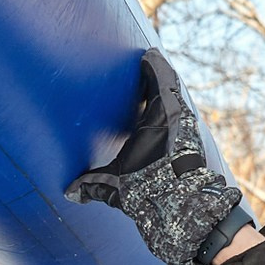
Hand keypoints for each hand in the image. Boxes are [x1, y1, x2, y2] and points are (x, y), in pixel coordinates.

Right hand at [63, 49, 247, 264]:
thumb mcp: (118, 183)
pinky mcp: (194, 144)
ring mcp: (189, 129)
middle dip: (157, 79)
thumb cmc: (150, 187)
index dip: (152, 64)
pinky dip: (173, 116)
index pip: (160, 76)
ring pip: (178, 104)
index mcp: (161, 113)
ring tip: (151, 96)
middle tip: (144, 71)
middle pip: (171, 86)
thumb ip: (93, 184)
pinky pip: (183, 120)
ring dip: (166, 99)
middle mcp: (179, 116)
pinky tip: (162, 124)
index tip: (146, 56)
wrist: (184, 208)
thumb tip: (70, 193)